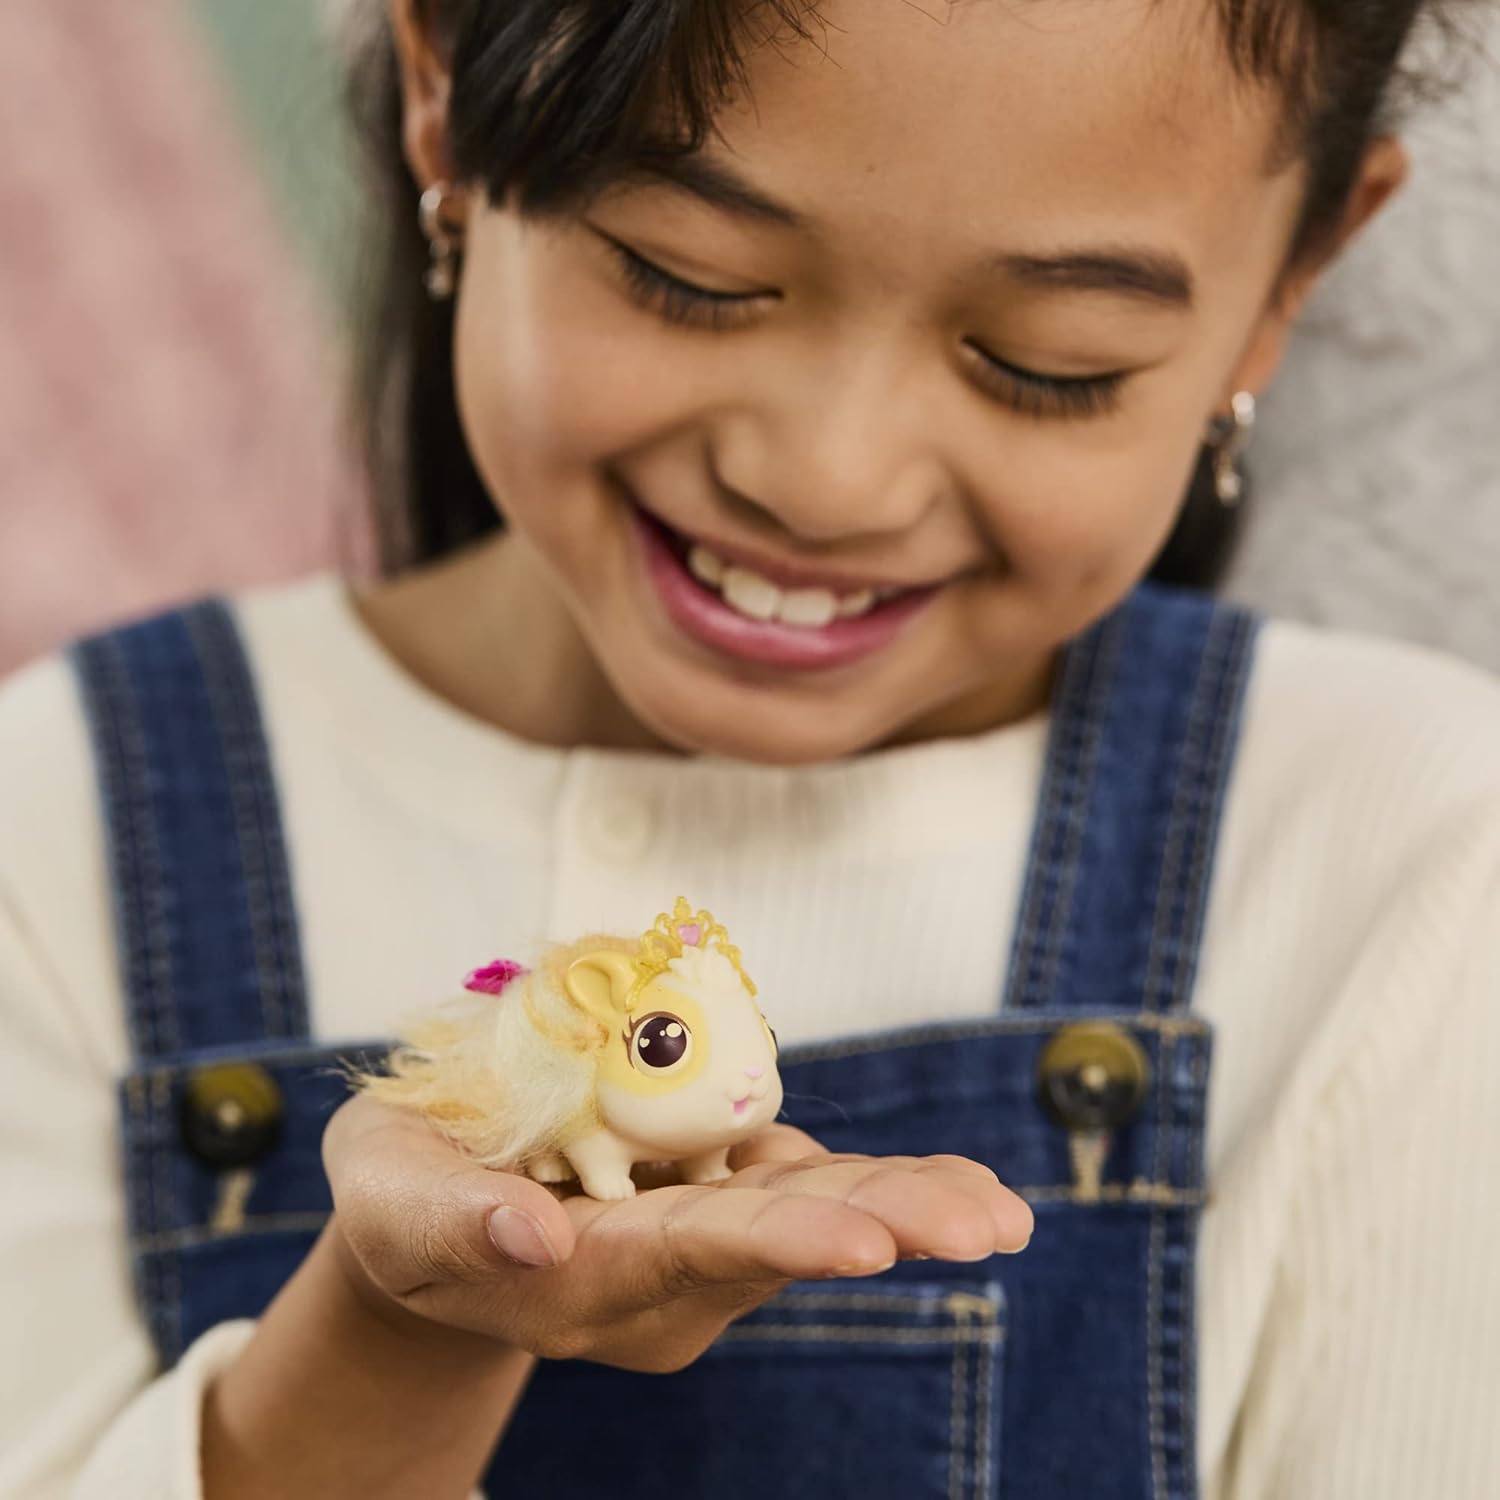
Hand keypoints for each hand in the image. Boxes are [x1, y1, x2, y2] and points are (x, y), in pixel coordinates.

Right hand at [323, 1093, 1033, 1374]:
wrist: (432, 1216)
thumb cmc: (398, 1200)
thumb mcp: (393, 1200)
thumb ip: (454, 1221)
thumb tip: (535, 1236)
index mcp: (576, 1282)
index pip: (684, 1258)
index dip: (772, 1243)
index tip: (861, 1243)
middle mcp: (653, 1281)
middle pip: (775, 1248)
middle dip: (881, 1228)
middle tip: (988, 1225)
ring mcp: (692, 1248)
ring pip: (809, 1223)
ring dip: (906, 1209)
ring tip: (1002, 1211)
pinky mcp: (713, 1206)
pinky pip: (807, 1196)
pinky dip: (880, 1186)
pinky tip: (960, 1184)